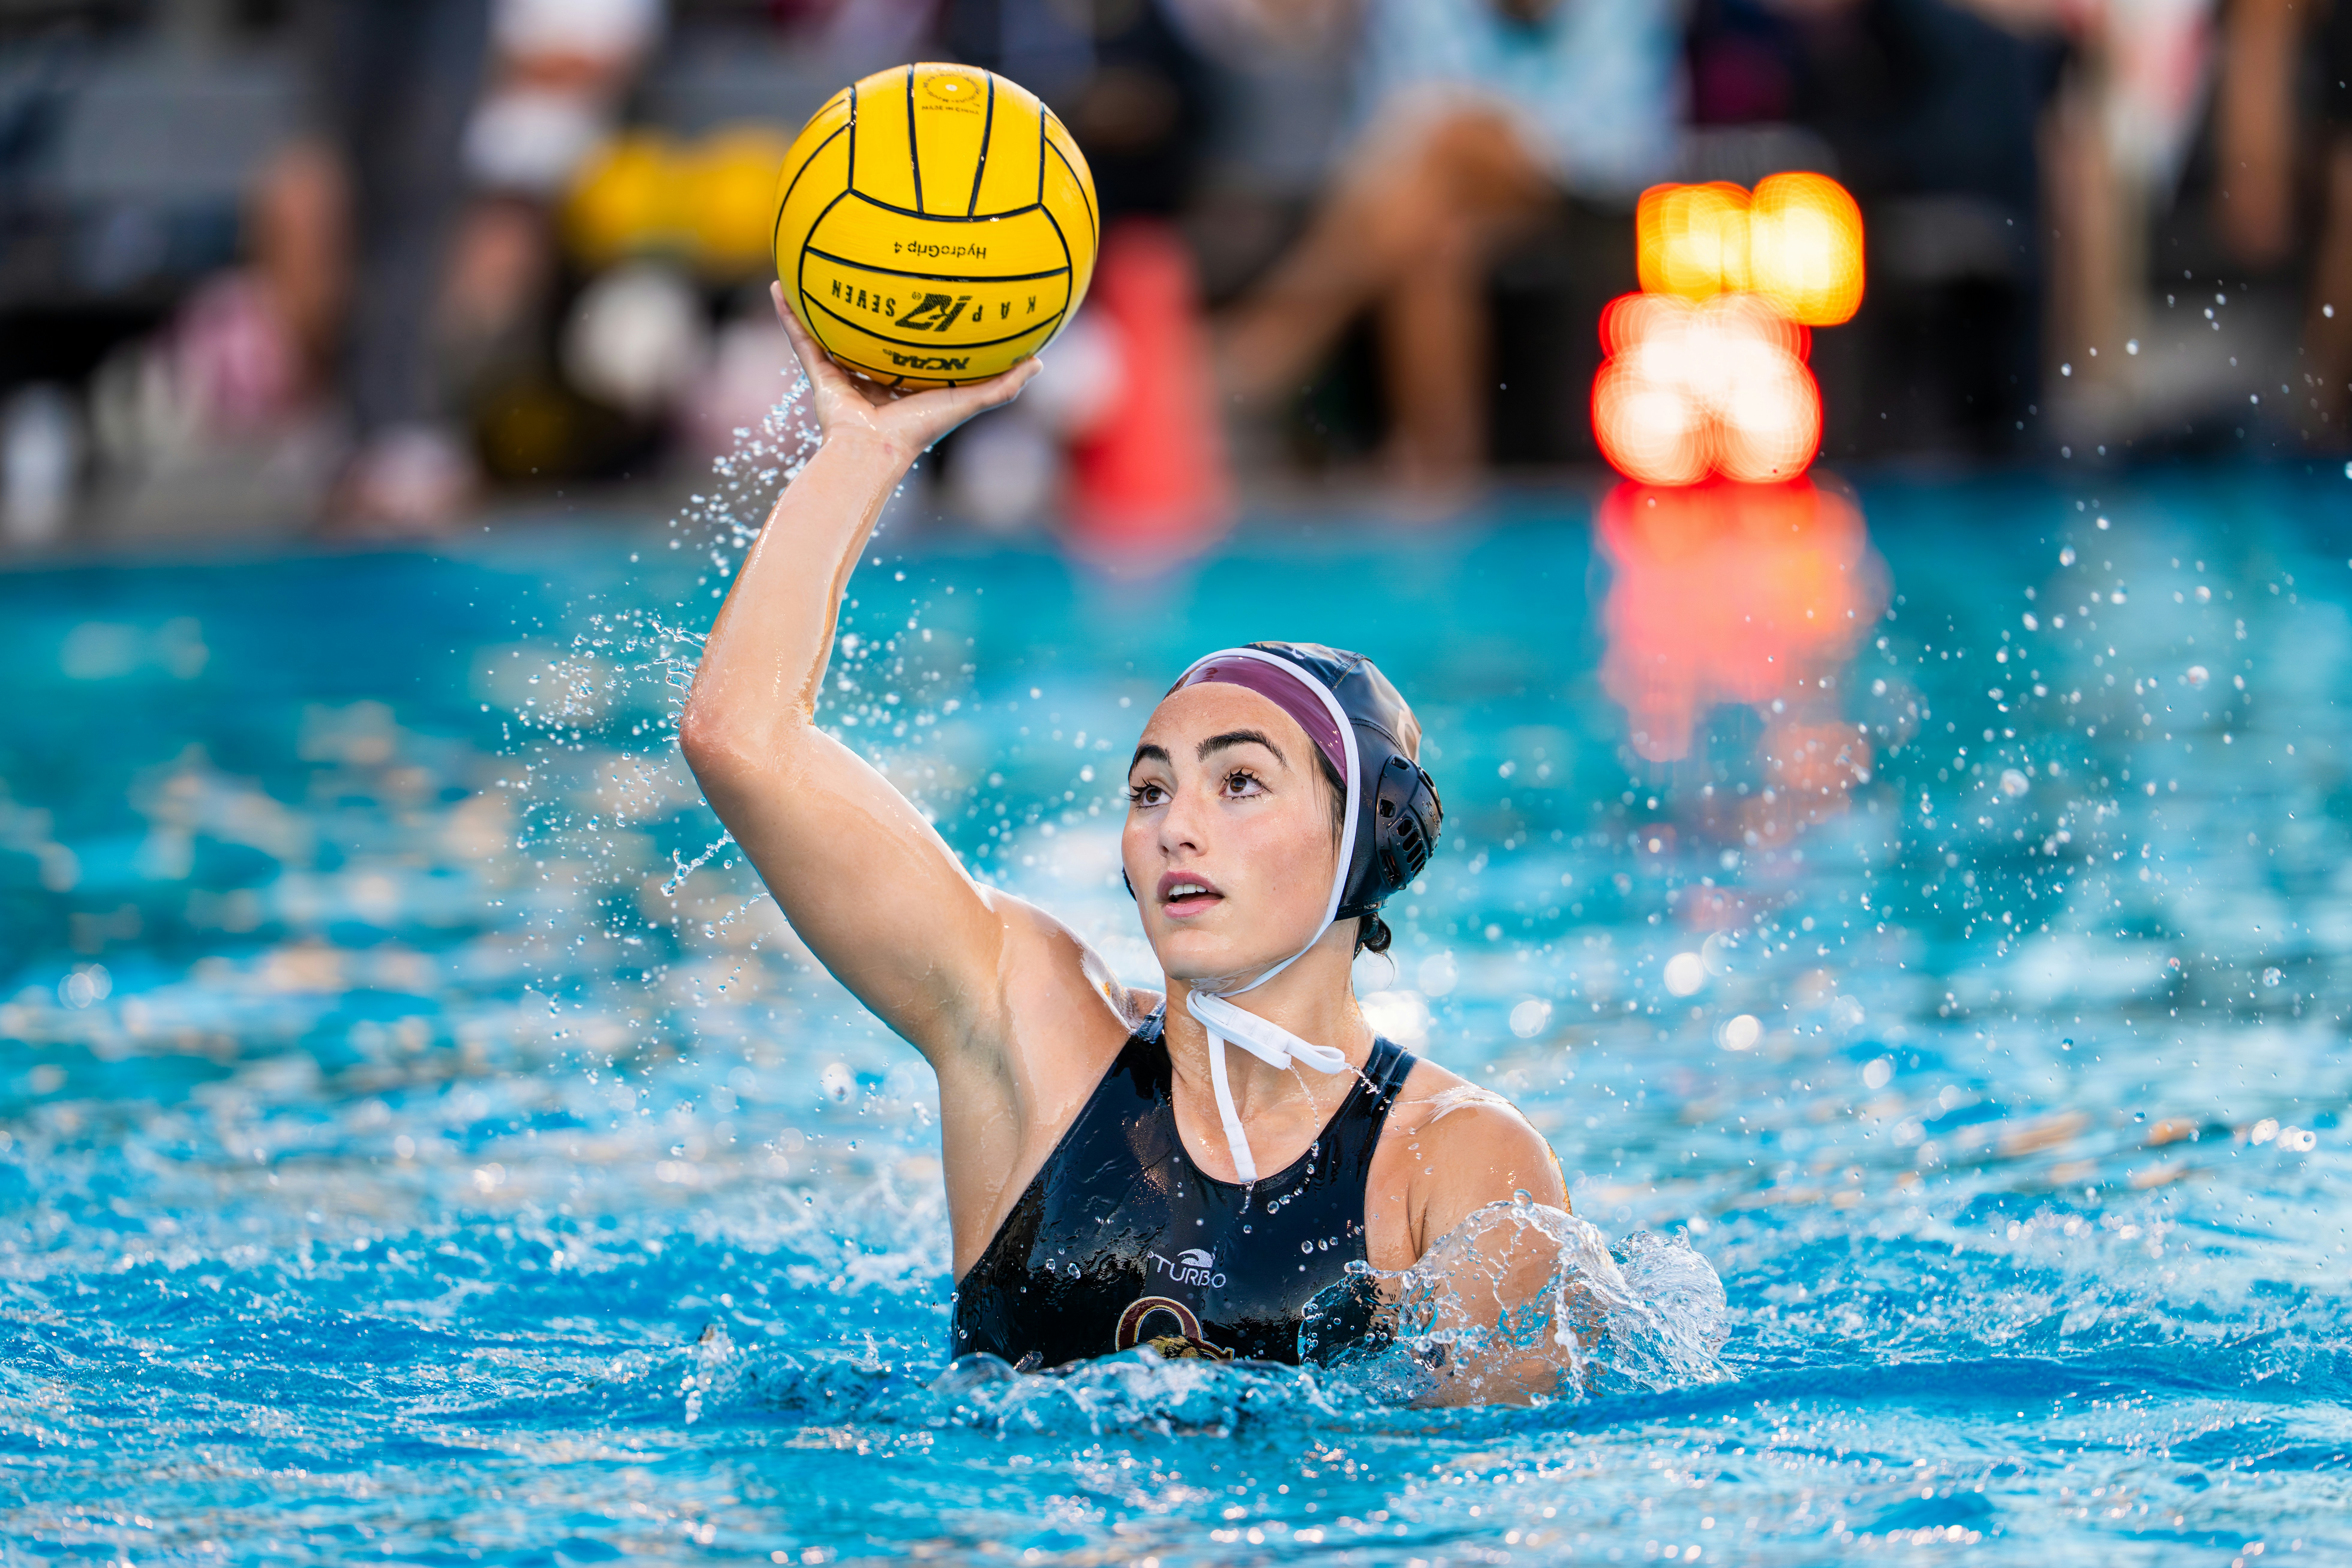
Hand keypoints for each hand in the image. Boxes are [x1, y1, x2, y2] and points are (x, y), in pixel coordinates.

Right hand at [773, 282, 1039, 465]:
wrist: (875, 450)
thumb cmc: (921, 429)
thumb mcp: (968, 400)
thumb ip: (1003, 385)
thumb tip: (1039, 362)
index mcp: (905, 382)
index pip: (910, 347)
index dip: (915, 324)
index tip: (921, 293)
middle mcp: (873, 376)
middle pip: (869, 336)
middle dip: (867, 309)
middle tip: (869, 272)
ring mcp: (843, 374)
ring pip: (830, 332)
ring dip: (820, 303)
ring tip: (813, 267)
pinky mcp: (819, 374)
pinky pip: (801, 337)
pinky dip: (789, 314)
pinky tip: (780, 285)